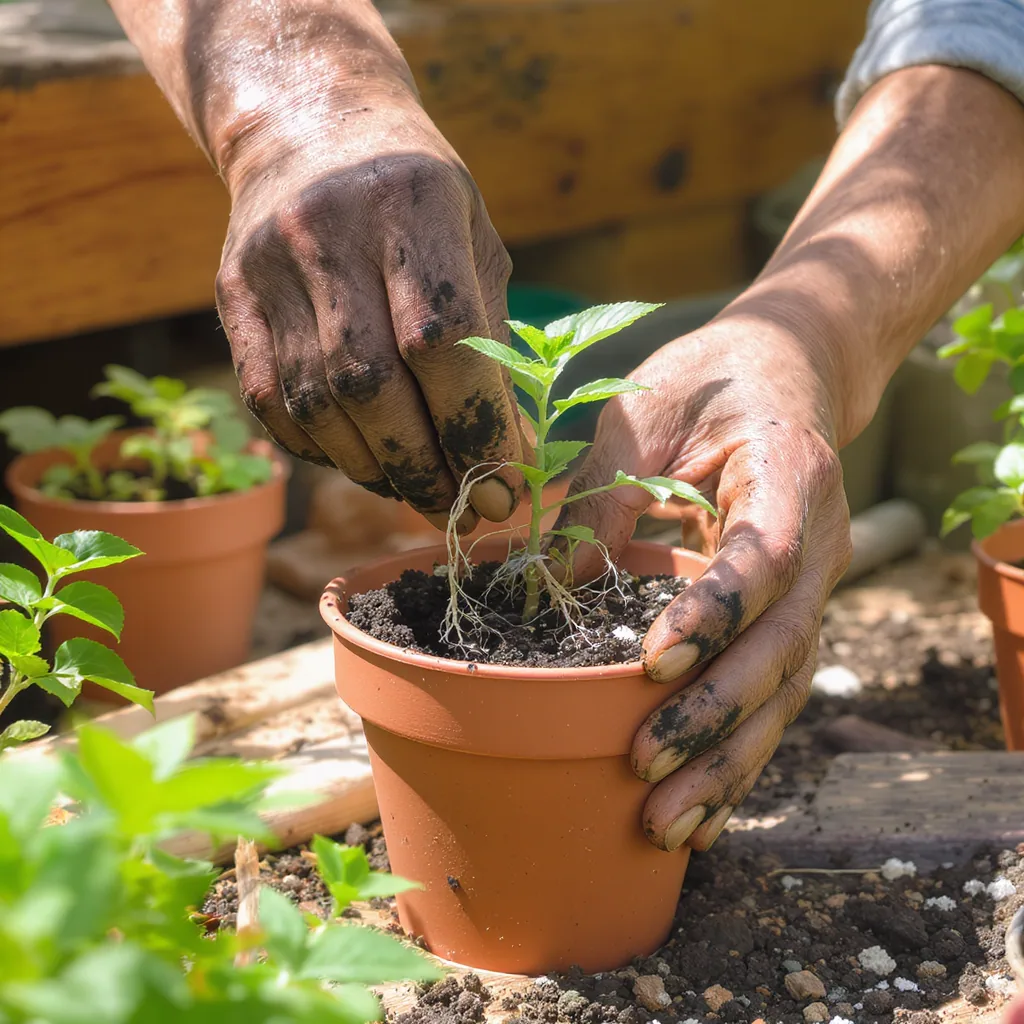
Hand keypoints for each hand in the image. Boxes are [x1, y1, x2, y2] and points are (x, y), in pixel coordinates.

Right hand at [213, 66, 522, 530]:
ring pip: (318, 405)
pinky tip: (361, 458)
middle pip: (372, 385)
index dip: (476, 428)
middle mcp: (329, 231)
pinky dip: (323, 451)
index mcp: (411, 203)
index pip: (445, 340)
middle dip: (424, 467)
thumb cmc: (418, 202)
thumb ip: (493, 347)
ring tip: (416, 487)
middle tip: (461, 509)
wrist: (310, 131)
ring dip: (375, 470)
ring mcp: (268, 266)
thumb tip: (508, 461)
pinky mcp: (233, 300)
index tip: (504, 488)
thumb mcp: (475, 245)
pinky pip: (271, 404)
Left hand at [555, 316, 852, 850]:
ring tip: (666, 821)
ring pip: (783, 690)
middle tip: (645, 765)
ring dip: (728, 761)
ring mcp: (812, 590)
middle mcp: (819, 545)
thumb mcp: (648, 410)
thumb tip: (561, 580)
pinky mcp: (789, 618)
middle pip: (781, 647)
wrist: (785, 374)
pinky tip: (703, 813)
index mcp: (790, 476)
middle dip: (713, 714)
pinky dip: (739, 757)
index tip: (653, 659)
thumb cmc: (710, 380)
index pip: (765, 558)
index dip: (716, 613)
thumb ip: (608, 487)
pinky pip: (773, 696)